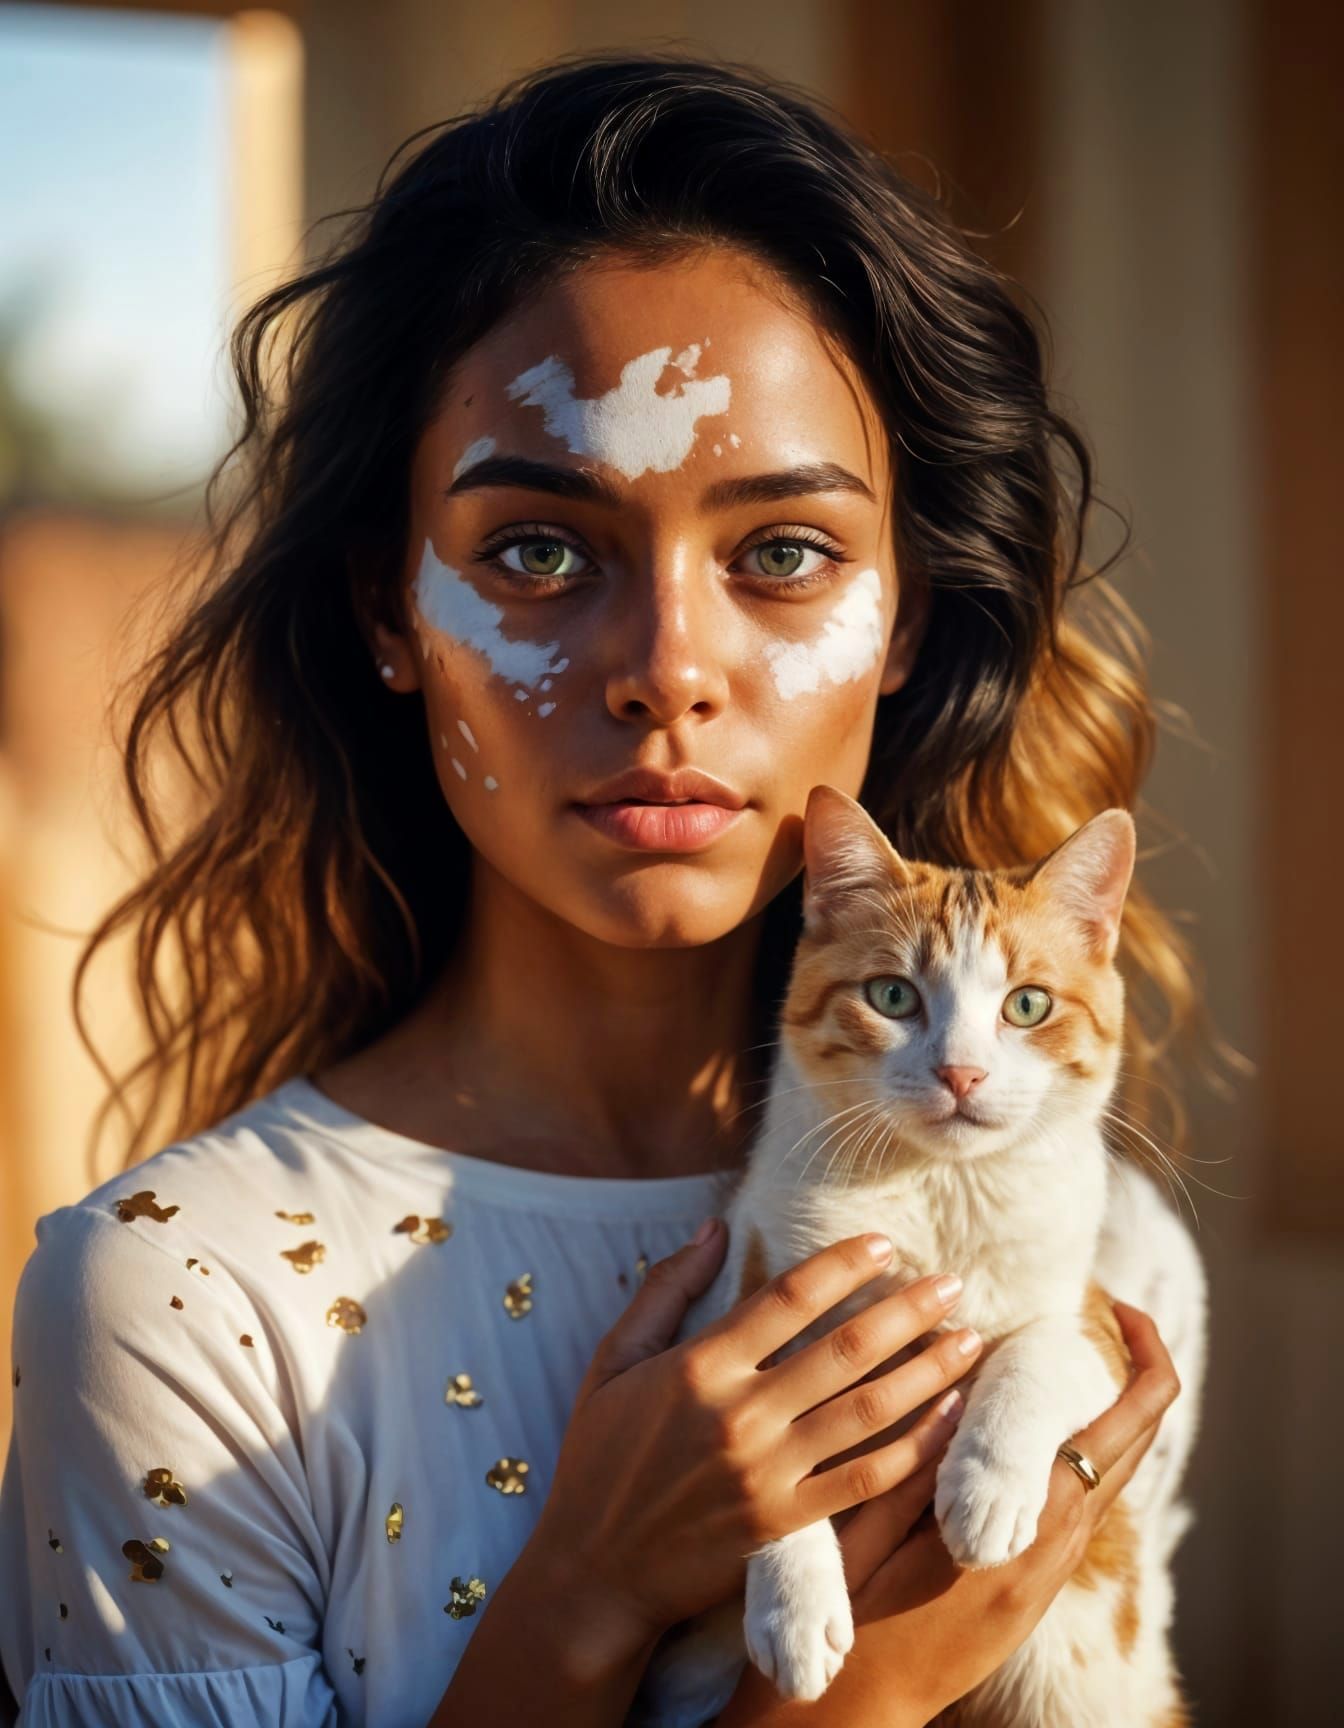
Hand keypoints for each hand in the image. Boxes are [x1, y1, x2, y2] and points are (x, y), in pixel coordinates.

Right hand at [525, 1222, 982, 1671]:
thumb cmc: (599, 1458)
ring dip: (927, 1372)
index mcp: (699, 1367)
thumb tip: (715, 1226)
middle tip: (953, 1283)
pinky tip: (948, 1418)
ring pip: (868, 1412)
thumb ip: (664, 1289)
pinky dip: (915, 1448)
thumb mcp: (612, 1362)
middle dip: (907, 1311)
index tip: (884, 1243)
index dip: (842, 1264)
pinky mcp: (786, 1527)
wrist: (595, 1572)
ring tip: (969, 1342)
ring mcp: (768, 1474)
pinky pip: (866, 1482)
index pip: (788, 1297)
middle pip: (844, 1349)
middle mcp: (741, 1415)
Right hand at [715, 1299, 1180, 1725]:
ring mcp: (1043, 1578)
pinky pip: (1073, 1506)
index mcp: (1022, 1534)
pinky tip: (1024, 1422)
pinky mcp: (1028, 1592)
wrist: (852, 1718)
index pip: (1118, 1434)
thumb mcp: (864, 1529)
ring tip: (1056, 1349)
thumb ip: (911, 1461)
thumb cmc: (849, 1623)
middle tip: (1104, 1311)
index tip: (1116, 1306)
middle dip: (1137, 1373)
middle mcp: (1051, 1555)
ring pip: (1105, 1478)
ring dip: (1102, 1410)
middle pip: (1132, 1450)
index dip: (1140, 1363)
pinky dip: (1070, 1449)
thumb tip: (954, 1384)